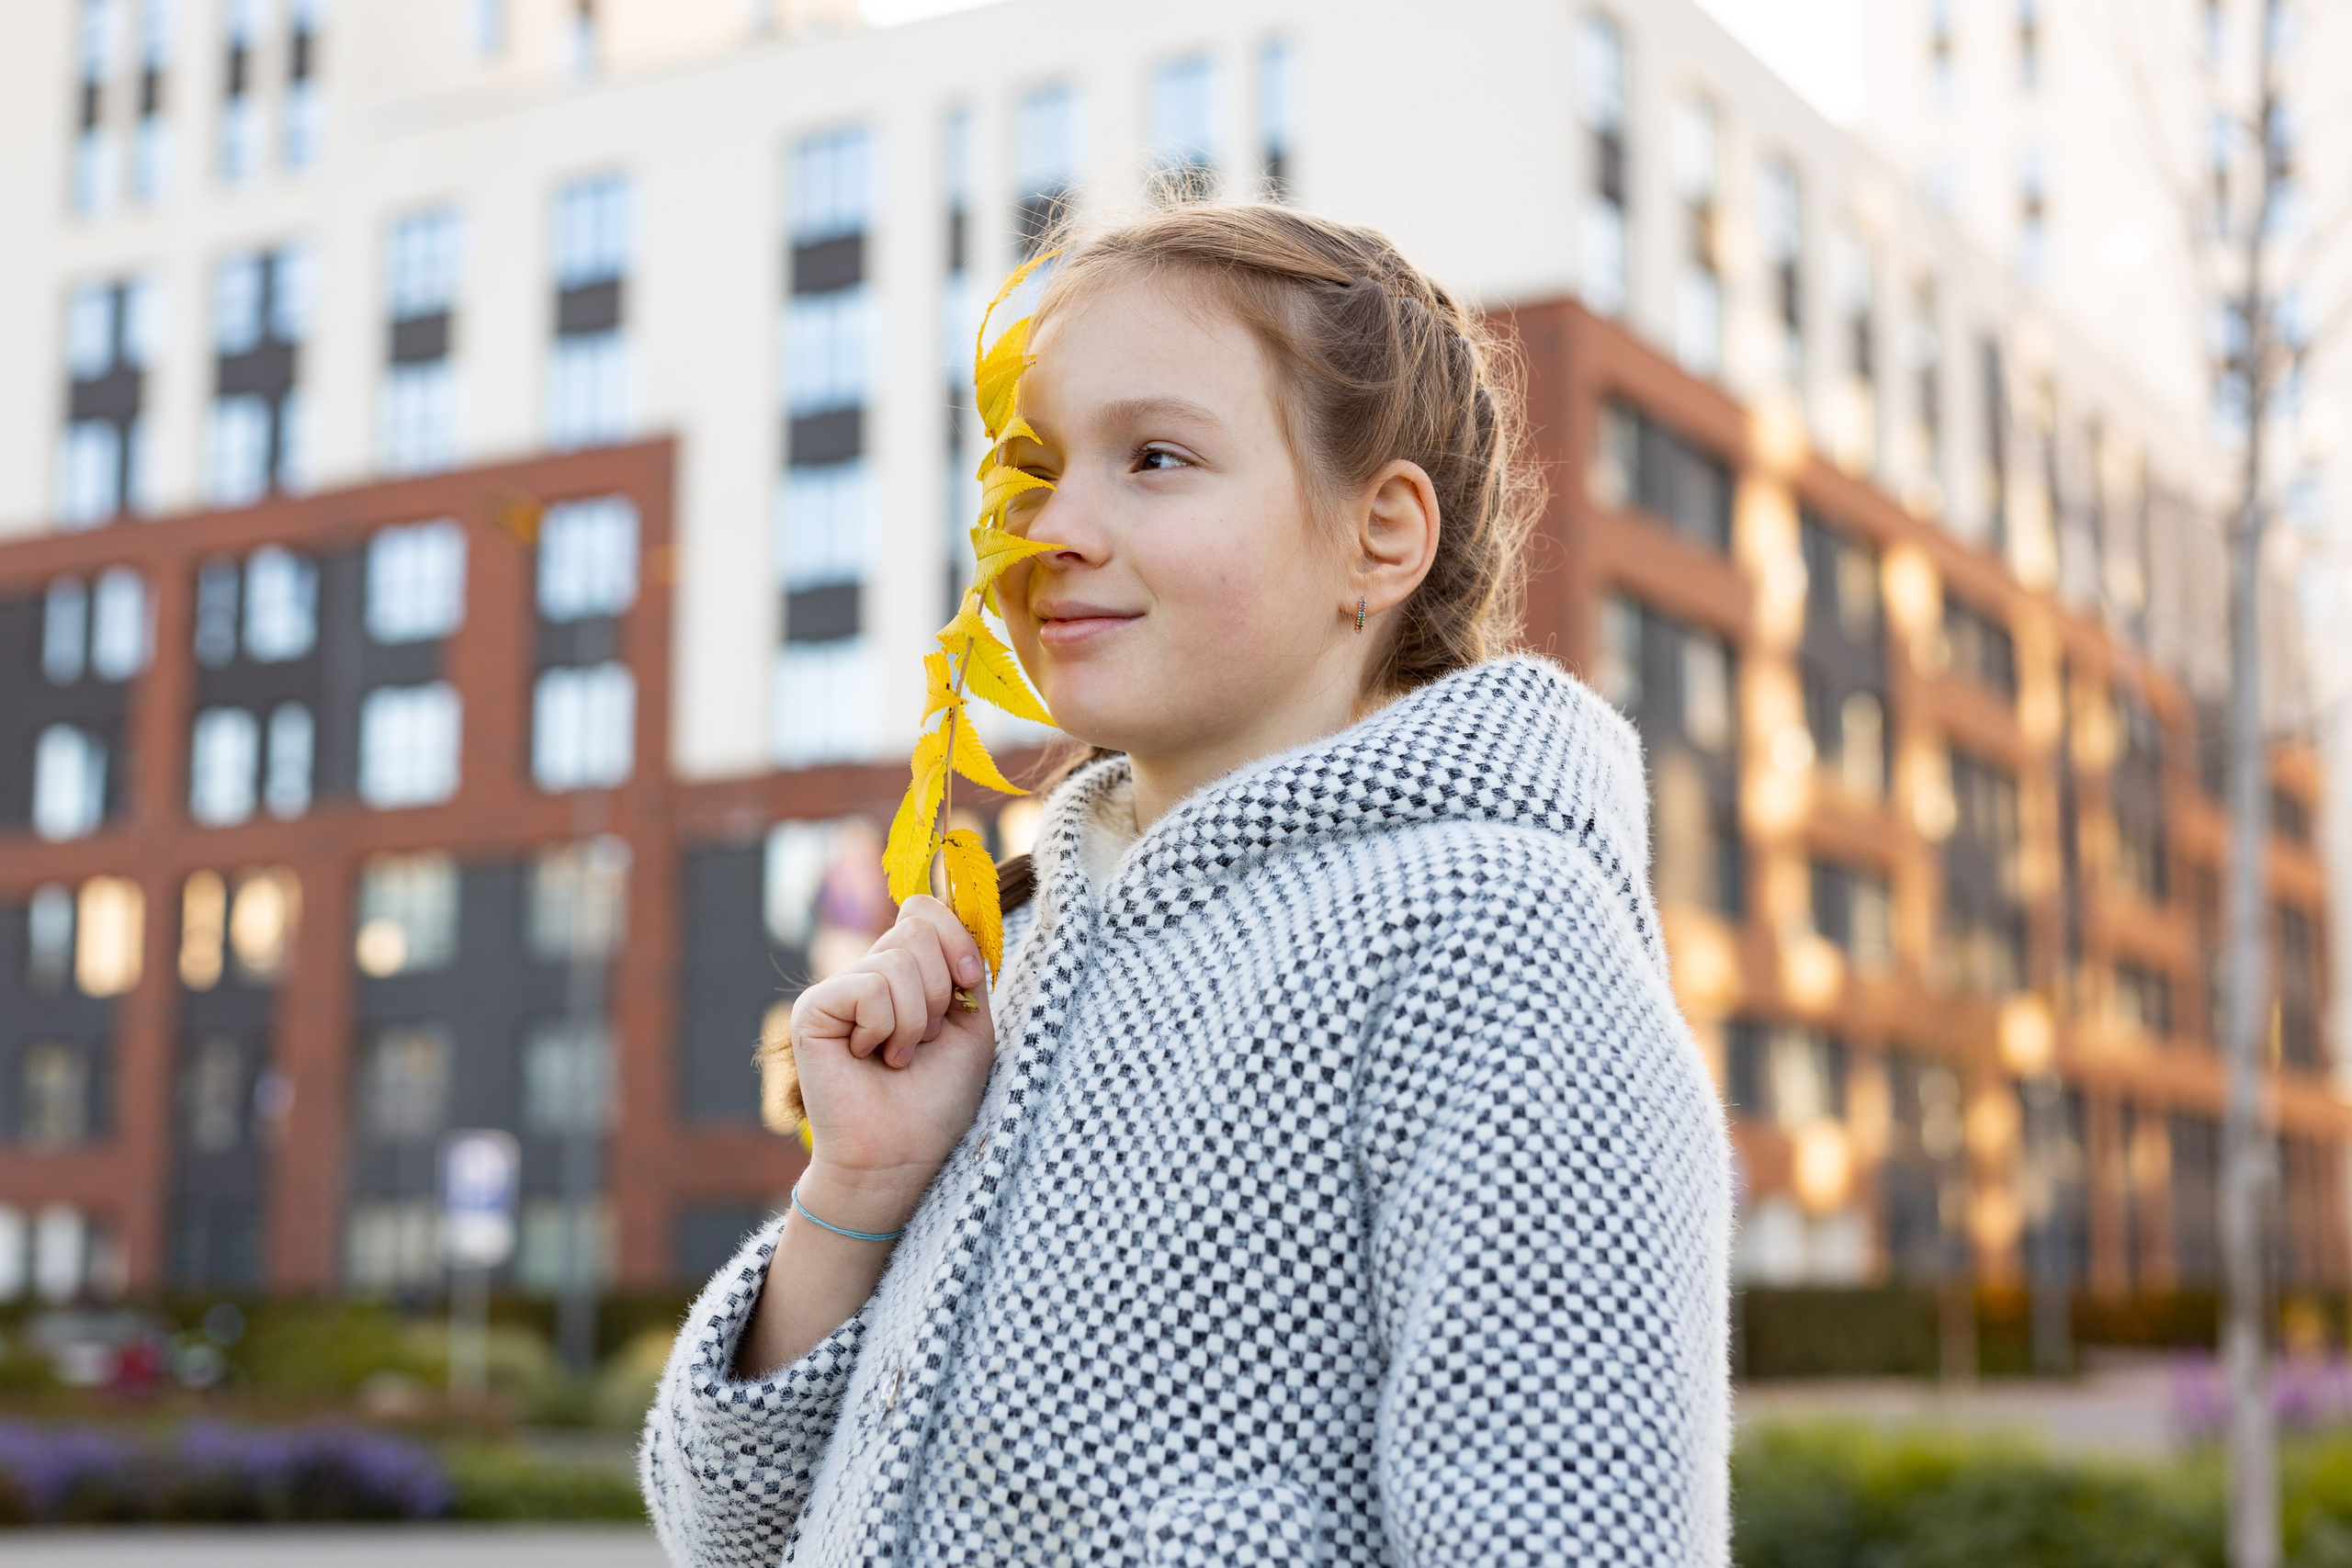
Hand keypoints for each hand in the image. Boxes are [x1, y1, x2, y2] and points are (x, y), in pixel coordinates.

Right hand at [787, 896, 997, 1235]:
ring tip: (897, 1057)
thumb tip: (958, 911)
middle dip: (938, 991)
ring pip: (898, 960)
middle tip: (923, 1039)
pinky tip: (867, 1057)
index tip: (970, 982)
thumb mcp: (970, 1025)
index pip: (923, 910)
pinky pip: (869, 988)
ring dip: (914, 1020)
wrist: (899, 1156)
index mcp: (904, 973)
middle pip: (916, 928)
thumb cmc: (935, 1099)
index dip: (955, 937)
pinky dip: (884, 1027)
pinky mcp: (812, 1009)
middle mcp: (866, 974)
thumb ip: (964, 968)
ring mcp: (837, 989)